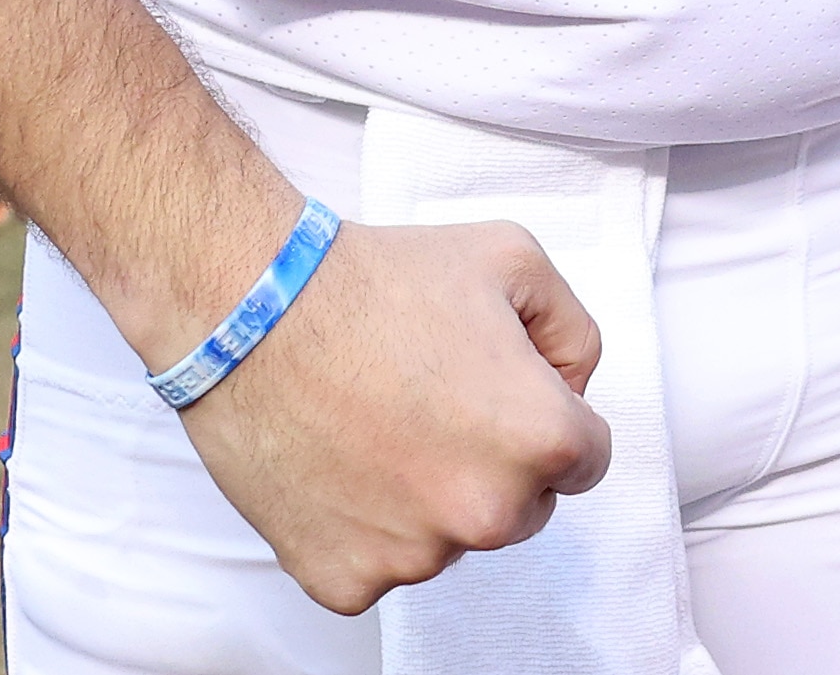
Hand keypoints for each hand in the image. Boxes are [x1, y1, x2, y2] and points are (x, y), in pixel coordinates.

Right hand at [171, 217, 613, 614]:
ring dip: (425, 496)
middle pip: (522, 506)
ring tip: (372, 422)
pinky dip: (362, 527)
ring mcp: (414, 557)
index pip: (587, 457)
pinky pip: (377, 566)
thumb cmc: (374, 279)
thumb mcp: (513, 259)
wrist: (251, 307)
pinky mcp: (346, 580)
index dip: (544, 413)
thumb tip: (572, 386)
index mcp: (541, 441)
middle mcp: (487, 513)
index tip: (493, 388)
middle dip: (490, 461)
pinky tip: (337, 462)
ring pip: (448, 537)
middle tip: (427, 399)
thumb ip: (573, 332)